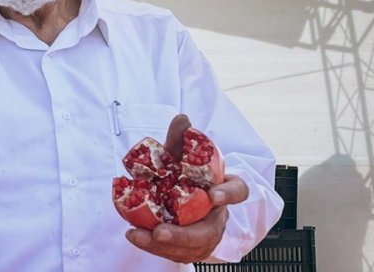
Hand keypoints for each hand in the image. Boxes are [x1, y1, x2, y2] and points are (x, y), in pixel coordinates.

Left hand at [124, 114, 248, 262]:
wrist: (180, 197)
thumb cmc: (186, 176)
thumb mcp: (183, 157)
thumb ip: (182, 140)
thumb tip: (182, 119)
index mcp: (223, 189)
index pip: (237, 191)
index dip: (228, 195)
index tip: (213, 195)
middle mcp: (217, 216)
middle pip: (208, 231)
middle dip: (184, 235)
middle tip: (161, 231)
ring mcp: (205, 236)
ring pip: (189, 247)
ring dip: (162, 245)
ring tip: (139, 235)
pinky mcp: (189, 249)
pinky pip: (174, 253)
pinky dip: (153, 248)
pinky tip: (135, 236)